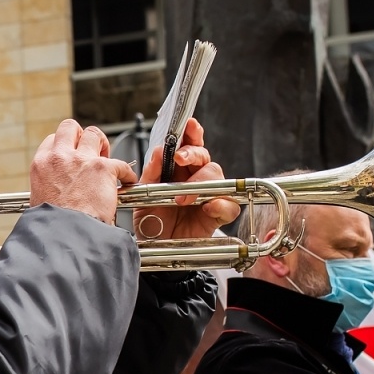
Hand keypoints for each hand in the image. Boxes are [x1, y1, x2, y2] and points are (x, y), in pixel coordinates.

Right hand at [30, 119, 137, 224]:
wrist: (67, 235)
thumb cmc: (54, 226)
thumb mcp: (39, 200)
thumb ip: (49, 186)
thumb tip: (57, 190)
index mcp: (42, 165)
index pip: (52, 140)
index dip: (65, 146)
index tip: (72, 155)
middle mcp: (59, 157)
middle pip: (70, 127)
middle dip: (82, 135)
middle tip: (90, 150)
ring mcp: (81, 160)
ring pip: (95, 134)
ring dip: (103, 145)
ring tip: (107, 159)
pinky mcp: (103, 168)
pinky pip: (121, 164)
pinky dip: (126, 173)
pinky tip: (127, 181)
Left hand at [131, 118, 241, 241]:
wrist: (155, 248)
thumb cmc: (151, 221)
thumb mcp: (145, 194)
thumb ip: (152, 173)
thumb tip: (159, 151)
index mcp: (178, 170)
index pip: (189, 145)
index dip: (192, 133)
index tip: (189, 125)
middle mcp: (195, 179)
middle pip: (204, 157)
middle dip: (192, 153)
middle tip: (180, 158)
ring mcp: (209, 195)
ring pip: (217, 176)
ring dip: (200, 183)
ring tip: (181, 198)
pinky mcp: (218, 215)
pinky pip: (229, 205)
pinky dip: (220, 205)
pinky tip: (207, 207)